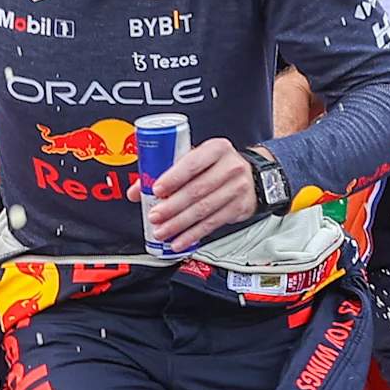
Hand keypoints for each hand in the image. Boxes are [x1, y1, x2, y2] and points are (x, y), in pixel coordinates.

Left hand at [143, 137, 260, 249]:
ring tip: (162, 231)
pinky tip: (179, 240)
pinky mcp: (239, 208)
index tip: (156, 190)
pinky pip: (212, 223)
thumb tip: (138, 190)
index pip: (193, 162)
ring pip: (203, 209)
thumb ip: (166, 170)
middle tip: (154, 216)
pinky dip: (193, 234)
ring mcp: (237, 188)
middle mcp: (230, 166)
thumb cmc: (215, 165)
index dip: (173, 177)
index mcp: (216, 148)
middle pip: (197, 190)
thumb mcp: (195, 158)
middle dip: (172, 206)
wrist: (251, 175)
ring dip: (179, 223)